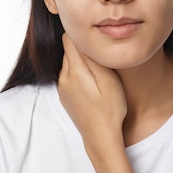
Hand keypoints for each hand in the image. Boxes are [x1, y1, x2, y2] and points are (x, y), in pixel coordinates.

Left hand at [58, 33, 127, 153]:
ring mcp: (62, 87)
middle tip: (102, 56)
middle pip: (69, 50)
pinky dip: (80, 74)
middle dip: (84, 49)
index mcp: (74, 71)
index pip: (69, 39)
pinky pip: (70, 75)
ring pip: (70, 63)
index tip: (95, 39)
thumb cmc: (110, 110)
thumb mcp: (108, 80)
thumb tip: (84, 38)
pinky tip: (93, 85)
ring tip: (99, 72)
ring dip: (82, 62)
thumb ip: (94, 58)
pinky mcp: (65, 95)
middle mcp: (63, 77)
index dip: (82, 35)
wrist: (100, 137)